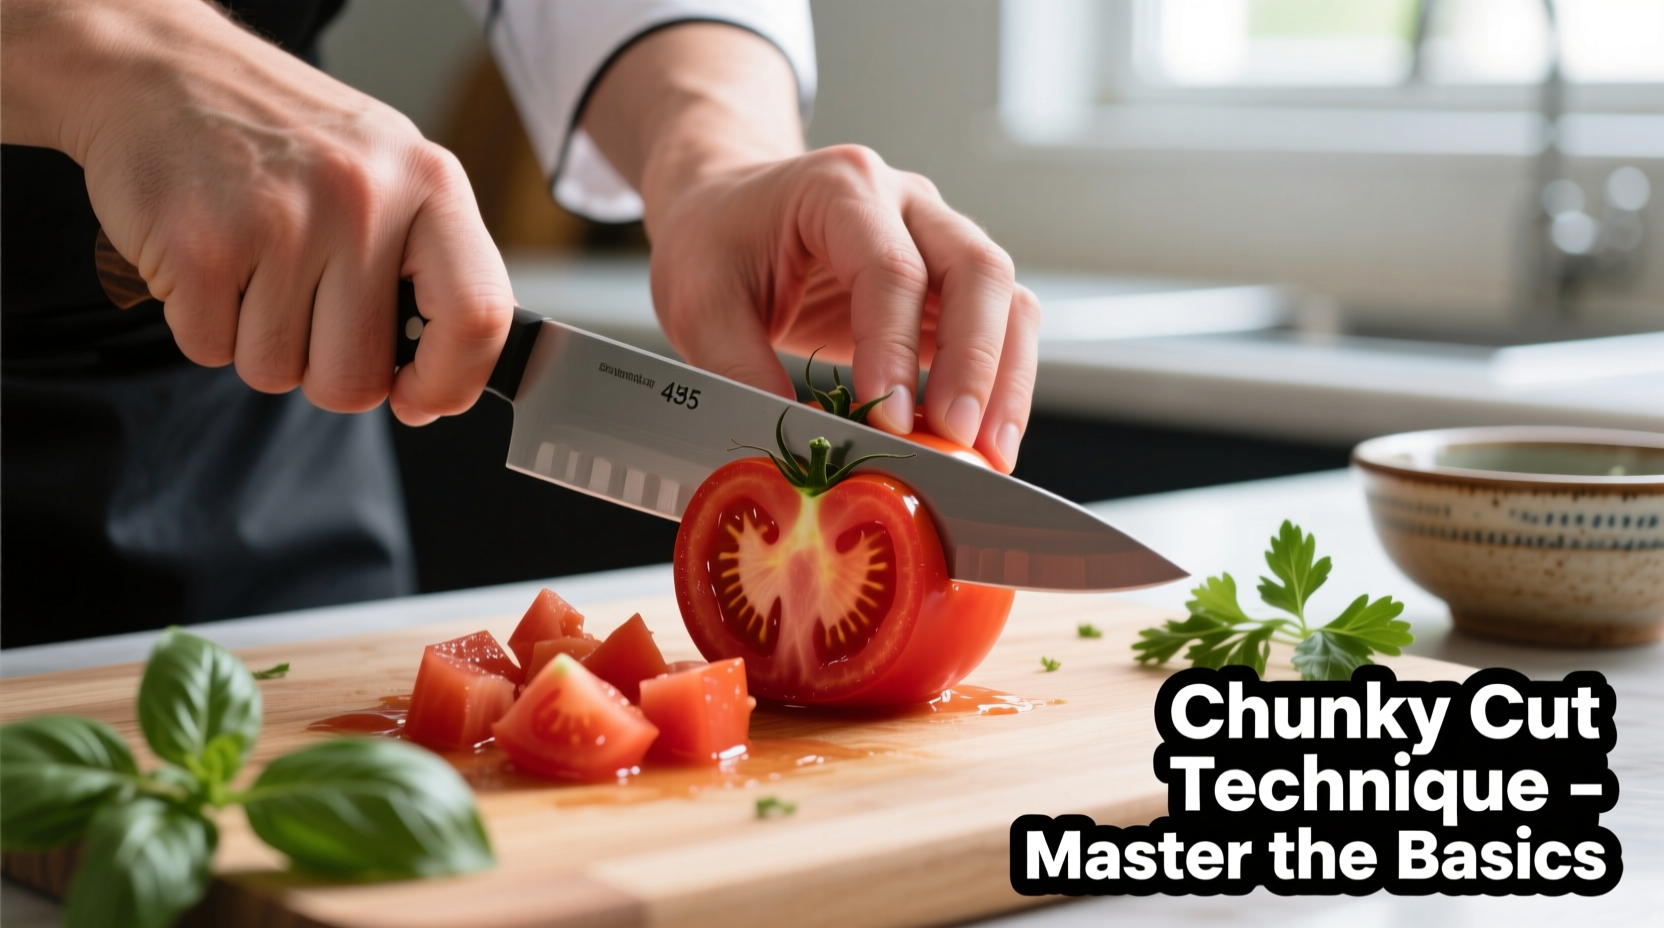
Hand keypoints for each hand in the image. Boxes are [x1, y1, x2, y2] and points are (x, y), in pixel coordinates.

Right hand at [0, 0, 512, 423]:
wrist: (159, 71)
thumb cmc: (285, 139)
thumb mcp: (386, 174)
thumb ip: (427, 270)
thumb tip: (440, 389)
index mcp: (429, 182)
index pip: (479, 314)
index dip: (452, 382)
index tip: (421, 399)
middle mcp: (364, 199)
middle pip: (359, 376)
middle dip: (325, 370)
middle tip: (302, 306)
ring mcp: (282, 221)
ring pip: (279, 372)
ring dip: (256, 342)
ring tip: (251, 265)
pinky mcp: (201, 244)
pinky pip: (210, 350)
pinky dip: (201, 323)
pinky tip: (209, 258)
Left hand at [647, 148, 1040, 473]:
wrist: (727, 209)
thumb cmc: (715, 242)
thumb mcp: (697, 303)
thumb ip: (739, 369)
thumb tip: (796, 440)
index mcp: (840, 188)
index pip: (891, 267)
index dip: (897, 348)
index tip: (892, 420)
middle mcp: (906, 203)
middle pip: (978, 269)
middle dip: (976, 362)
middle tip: (957, 438)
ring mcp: (938, 238)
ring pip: (1007, 298)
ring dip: (1007, 378)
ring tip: (990, 452)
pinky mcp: (948, 284)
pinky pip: (1001, 326)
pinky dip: (1001, 383)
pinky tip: (984, 438)